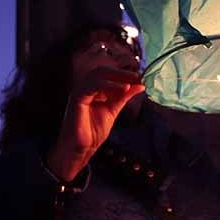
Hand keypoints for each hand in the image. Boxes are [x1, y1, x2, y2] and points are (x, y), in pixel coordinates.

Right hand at [46, 67, 144, 182]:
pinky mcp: (77, 98)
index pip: (109, 74)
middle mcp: (85, 87)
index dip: (125, 74)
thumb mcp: (114, 109)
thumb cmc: (93, 131)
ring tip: (133, 81)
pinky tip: (123, 88)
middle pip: (104, 71)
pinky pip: (93, 85)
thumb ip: (124, 96)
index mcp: (93, 89)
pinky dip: (109, 84)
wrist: (82, 148)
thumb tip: (140, 85)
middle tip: (138, 76)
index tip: (141, 76)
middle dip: (122, 72)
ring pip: (98, 74)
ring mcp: (80, 91)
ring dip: (118, 76)